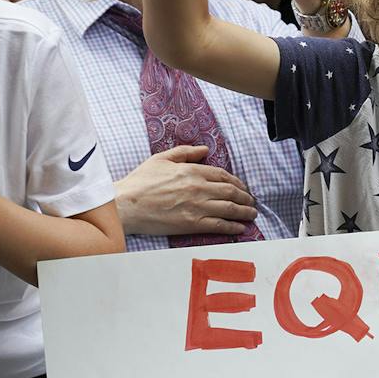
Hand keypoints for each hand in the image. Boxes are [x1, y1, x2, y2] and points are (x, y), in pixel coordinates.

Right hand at [114, 144, 258, 236]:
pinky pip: (220, 225)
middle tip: (252, 202)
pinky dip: (234, 226)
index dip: (237, 182)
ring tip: (252, 214)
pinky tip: (241, 228)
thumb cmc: (141, 182)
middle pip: (231, 192)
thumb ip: (185, 152)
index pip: (223, 176)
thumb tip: (205, 149)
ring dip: (245, 212)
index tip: (243, 188)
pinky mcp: (193, 224)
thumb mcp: (162, 159)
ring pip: (230, 209)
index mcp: (192, 171)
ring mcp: (197, 207)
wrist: (127, 205)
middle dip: (246, 198)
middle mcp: (199, 188)